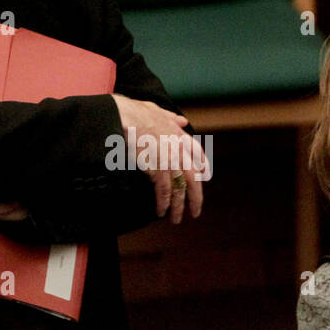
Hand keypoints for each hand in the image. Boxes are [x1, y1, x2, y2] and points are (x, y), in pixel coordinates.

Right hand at [110, 94, 206, 224]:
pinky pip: (164, 191)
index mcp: (180, 135)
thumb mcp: (157, 111)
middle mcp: (179, 150)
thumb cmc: (136, 112)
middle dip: (196, 198)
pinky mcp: (157, 170)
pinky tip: (161, 211)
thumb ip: (171, 118)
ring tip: (176, 219)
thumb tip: (182, 121)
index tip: (204, 177)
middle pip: (193, 179)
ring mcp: (169, 161)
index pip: (198, 154)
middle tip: (196, 212)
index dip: (203, 167)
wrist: (125, 116)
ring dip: (178, 207)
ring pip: (179, 189)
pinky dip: (163, 203)